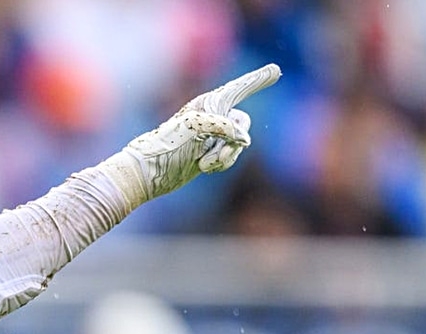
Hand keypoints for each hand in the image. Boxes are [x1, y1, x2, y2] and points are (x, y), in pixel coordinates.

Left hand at [118, 63, 280, 202]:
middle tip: (217, 154)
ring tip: (204, 163)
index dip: (258, 80)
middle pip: (243, 123)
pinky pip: (230, 156)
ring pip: (238, 143)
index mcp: (208, 103)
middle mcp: (212, 116)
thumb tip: (245, 140)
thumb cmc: (168, 144)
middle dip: (233, 142)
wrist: (150, 171)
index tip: (276, 70)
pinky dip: (221, 163)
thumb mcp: (197, 128)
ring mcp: (211, 136)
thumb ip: (226, 127)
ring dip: (226, 156)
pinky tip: (202, 167)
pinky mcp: (209, 153)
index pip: (239, 88)